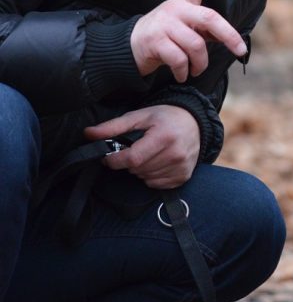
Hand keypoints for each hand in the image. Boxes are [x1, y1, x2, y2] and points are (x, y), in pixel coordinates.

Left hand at [84, 105, 200, 188]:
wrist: (195, 122)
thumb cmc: (165, 117)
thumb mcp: (139, 117)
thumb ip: (113, 127)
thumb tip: (88, 134)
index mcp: (163, 136)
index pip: (132, 159)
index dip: (115, 160)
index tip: (109, 157)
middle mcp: (175, 154)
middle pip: (137, 170)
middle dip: (129, 163)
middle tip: (134, 150)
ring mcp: (181, 167)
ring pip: (145, 178)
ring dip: (140, 170)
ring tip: (148, 154)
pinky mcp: (184, 176)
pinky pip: (156, 185)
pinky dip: (151, 176)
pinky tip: (157, 162)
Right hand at [130, 0, 246, 82]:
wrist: (130, 47)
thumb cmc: (166, 36)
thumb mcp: (186, 28)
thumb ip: (206, 29)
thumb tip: (231, 40)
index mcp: (185, 1)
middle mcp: (176, 8)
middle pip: (209, 18)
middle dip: (229, 36)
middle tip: (240, 50)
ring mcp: (164, 23)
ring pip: (196, 45)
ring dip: (200, 64)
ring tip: (196, 70)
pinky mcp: (155, 40)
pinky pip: (179, 60)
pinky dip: (184, 72)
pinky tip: (181, 75)